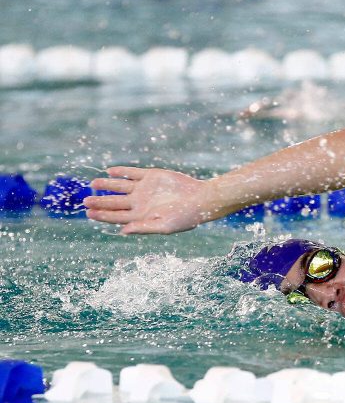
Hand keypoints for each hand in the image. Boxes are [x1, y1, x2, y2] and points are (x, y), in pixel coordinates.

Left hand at [84, 167, 210, 233]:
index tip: (89, 213)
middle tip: (85, 201)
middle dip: (100, 202)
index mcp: (141, 216)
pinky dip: (121, 172)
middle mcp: (140, 202)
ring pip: (120, 186)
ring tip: (93, 183)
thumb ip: (143, 228)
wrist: (201, 199)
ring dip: (107, 185)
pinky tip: (110, 172)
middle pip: (115, 202)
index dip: (102, 215)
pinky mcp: (152, 176)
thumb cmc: (186, 217)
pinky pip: (132, 173)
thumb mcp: (164, 226)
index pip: (117, 216)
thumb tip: (123, 231)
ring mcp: (145, 189)